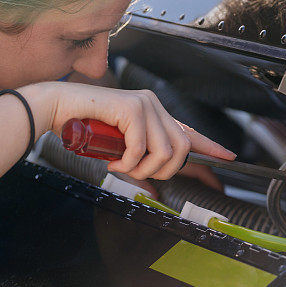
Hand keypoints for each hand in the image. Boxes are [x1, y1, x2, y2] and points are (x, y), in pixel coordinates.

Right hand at [19, 82, 235, 180]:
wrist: (57, 109)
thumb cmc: (84, 129)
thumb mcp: (119, 148)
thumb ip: (140, 158)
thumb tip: (156, 182)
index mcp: (153, 113)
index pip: (189, 132)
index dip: (210, 147)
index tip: (228, 157)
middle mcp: (153, 105)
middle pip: (181, 149)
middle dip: (162, 171)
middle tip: (137, 173)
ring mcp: (145, 104)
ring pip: (165, 152)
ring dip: (142, 169)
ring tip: (122, 166)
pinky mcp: (133, 107)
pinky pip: (142, 148)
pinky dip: (128, 162)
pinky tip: (113, 159)